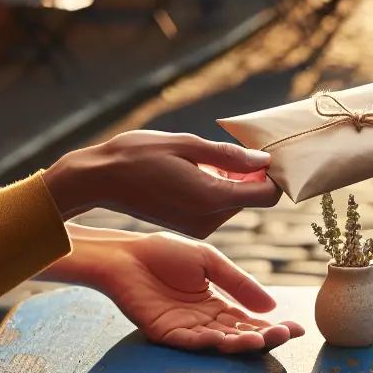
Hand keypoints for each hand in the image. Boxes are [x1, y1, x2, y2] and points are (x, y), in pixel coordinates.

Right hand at [41, 131, 280, 237]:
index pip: (266, 195)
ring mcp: (199, 228)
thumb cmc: (138, 154)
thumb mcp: (186, 144)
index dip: (273, 173)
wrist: (99, 180)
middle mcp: (209, 221)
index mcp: (210, 199)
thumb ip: (229, 156)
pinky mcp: (190, 228)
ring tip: (207, 158)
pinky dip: (217, 189)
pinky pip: (218, 208)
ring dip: (233, 180)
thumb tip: (264, 161)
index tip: (262, 152)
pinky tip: (196, 171)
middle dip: (251, 174)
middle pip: (253, 199)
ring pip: (236, 202)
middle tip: (233, 148)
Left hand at [47, 229, 303, 353]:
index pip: (249, 320)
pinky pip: (191, 342)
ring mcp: (185, 329)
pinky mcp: (165, 333)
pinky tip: (228, 339)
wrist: (126, 254)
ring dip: (241, 343)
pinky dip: (210, 343)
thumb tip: (271, 306)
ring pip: (219, 342)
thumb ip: (238, 283)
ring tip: (261, 340)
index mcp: (215, 304)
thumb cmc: (164, 253)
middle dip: (263, 337)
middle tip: (285, 336)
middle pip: (239, 334)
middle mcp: (203, 320)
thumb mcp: (210, 262)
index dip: (273, 326)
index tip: (297, 329)